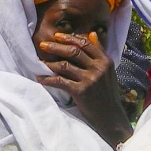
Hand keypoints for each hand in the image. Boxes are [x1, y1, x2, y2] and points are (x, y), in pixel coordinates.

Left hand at [37, 32, 131, 149]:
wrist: (110, 116)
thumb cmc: (107, 93)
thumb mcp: (107, 71)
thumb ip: (99, 52)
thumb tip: (92, 33)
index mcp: (105, 60)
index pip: (86, 43)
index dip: (70, 38)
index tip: (57, 36)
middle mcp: (98, 68)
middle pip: (74, 51)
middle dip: (56, 46)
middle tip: (42, 44)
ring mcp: (90, 79)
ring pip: (65, 65)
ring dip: (50, 63)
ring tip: (40, 62)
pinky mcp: (81, 91)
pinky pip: (60, 82)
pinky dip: (48, 80)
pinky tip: (40, 79)